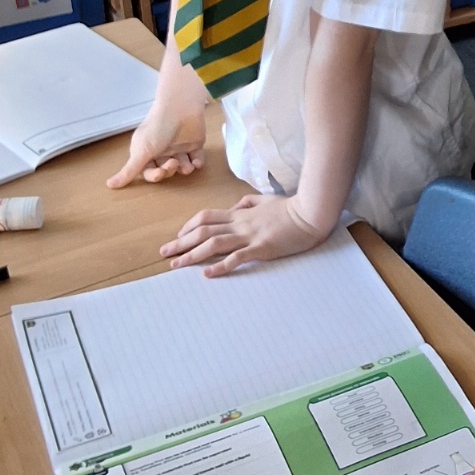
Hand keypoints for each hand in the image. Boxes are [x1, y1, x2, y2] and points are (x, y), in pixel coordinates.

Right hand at [106, 102, 206, 187]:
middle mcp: (161, 149)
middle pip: (165, 169)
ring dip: (184, 169)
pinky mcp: (194, 144)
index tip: (159, 173)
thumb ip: (129, 170)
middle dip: (169, 170)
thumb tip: (110, 185)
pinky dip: (197, 163)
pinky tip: (196, 162)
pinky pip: (196, 159)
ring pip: (181, 166)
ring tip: (186, 165)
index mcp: (146, 150)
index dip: (154, 175)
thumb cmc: (158, 127)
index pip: (148, 170)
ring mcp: (178, 147)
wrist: (181, 109)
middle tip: (173, 164)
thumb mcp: (141, 150)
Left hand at [160, 193, 330, 275]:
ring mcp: (250, 236)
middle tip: (163, 253)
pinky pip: (237, 257)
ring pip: (214, 244)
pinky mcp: (262, 248)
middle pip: (203, 231)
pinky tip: (208, 274)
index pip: (207, 216)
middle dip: (181, 242)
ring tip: (176, 265)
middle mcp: (240, 223)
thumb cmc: (289, 208)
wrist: (310, 214)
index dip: (189, 226)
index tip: (178, 236)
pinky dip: (221, 266)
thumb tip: (233, 208)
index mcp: (240, 213)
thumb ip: (246, 203)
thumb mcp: (264, 200)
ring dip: (192, 255)